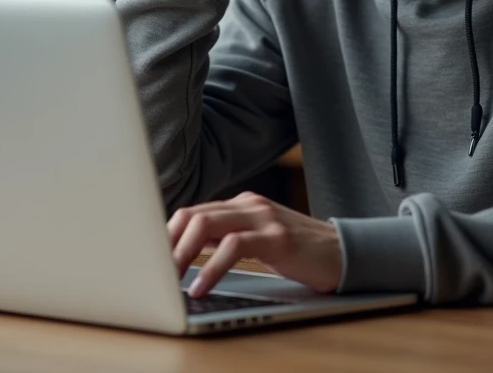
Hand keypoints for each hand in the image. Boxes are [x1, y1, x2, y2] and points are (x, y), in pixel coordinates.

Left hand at [169, 191, 342, 297]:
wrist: (345, 253)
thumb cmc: (298, 253)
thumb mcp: (257, 241)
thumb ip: (226, 239)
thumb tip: (182, 254)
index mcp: (240, 205)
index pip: (191, 213)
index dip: (164, 236)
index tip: (147, 261)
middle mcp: (248, 205)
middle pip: (192, 215)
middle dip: (166, 245)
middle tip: (152, 273)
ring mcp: (263, 218)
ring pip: (207, 224)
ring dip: (182, 255)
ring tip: (170, 281)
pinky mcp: (277, 237)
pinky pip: (234, 246)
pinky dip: (212, 267)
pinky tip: (201, 286)